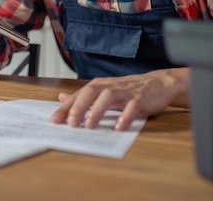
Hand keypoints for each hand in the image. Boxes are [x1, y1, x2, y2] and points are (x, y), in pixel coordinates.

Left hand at [51, 68, 189, 130]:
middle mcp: (110, 86)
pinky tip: (118, 128)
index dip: (66, 107)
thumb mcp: (103, 91)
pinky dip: (124, 117)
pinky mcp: (140, 99)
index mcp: (99, 86)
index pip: (79, 95)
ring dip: (97, 111)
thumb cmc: (128, 90)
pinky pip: (131, 107)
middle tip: (71, 123)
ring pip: (108, 97)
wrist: (157, 84)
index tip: (55, 120)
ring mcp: (125, 92)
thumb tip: (61, 97)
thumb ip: (83, 96)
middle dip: (79, 107)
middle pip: (90, 93)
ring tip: (89, 126)